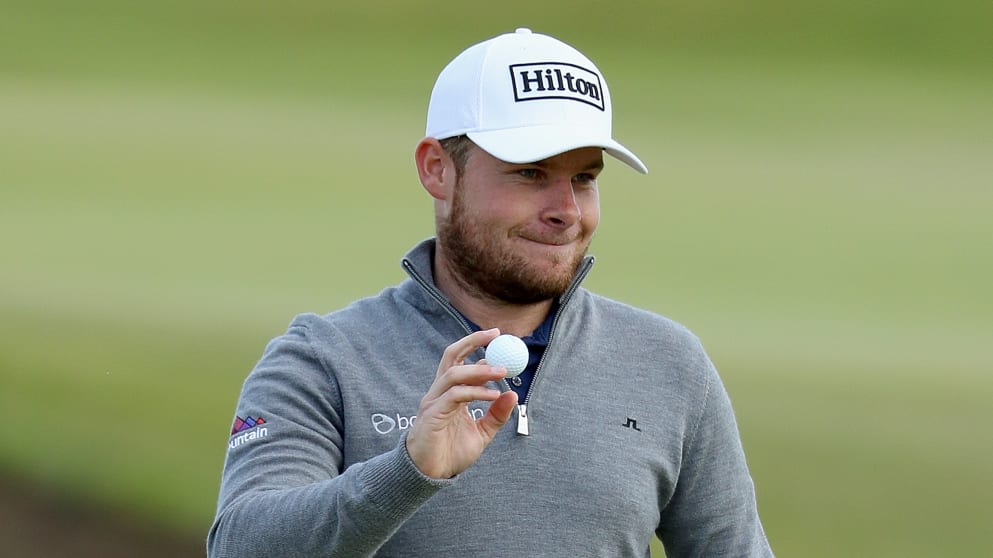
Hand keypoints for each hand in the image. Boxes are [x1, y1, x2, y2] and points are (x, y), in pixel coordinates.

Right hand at [406, 329, 518, 478]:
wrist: (431, 475)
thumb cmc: (451, 453)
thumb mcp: (482, 433)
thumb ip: (496, 415)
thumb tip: (513, 394)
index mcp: (450, 393)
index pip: (462, 361)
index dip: (478, 347)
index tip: (500, 339)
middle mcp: (440, 392)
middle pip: (451, 356)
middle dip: (472, 341)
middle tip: (496, 335)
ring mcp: (434, 401)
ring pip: (454, 373)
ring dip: (479, 370)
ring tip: (502, 371)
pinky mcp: (433, 413)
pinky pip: (455, 395)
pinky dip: (476, 392)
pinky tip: (493, 395)